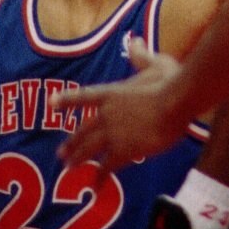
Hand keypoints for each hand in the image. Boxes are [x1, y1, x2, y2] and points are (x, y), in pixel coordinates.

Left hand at [58, 39, 191, 171]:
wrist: (177, 102)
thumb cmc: (170, 80)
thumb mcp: (155, 63)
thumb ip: (141, 56)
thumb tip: (134, 41)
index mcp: (112, 92)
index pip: (84, 96)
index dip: (67, 100)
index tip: (51, 103)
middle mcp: (107, 114)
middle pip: (83, 130)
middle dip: (71, 142)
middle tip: (60, 153)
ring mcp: (113, 133)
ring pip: (89, 150)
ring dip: (78, 160)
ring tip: (69, 169)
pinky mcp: (124, 150)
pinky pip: (107, 168)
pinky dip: (100, 179)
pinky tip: (95, 188)